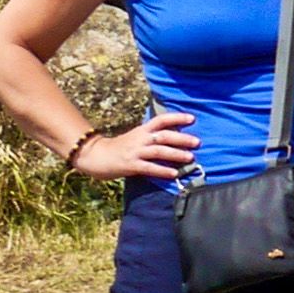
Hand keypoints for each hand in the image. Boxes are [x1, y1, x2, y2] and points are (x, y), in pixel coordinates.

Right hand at [67, 109, 195, 181]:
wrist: (95, 155)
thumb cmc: (119, 147)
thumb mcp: (136, 137)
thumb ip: (151, 136)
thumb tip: (174, 138)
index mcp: (142, 130)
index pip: (161, 120)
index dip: (177, 118)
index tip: (192, 119)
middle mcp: (140, 139)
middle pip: (164, 135)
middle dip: (182, 138)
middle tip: (198, 142)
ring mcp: (135, 152)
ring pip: (159, 151)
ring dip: (176, 154)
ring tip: (190, 157)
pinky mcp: (131, 165)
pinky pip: (149, 168)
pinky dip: (162, 170)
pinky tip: (174, 174)